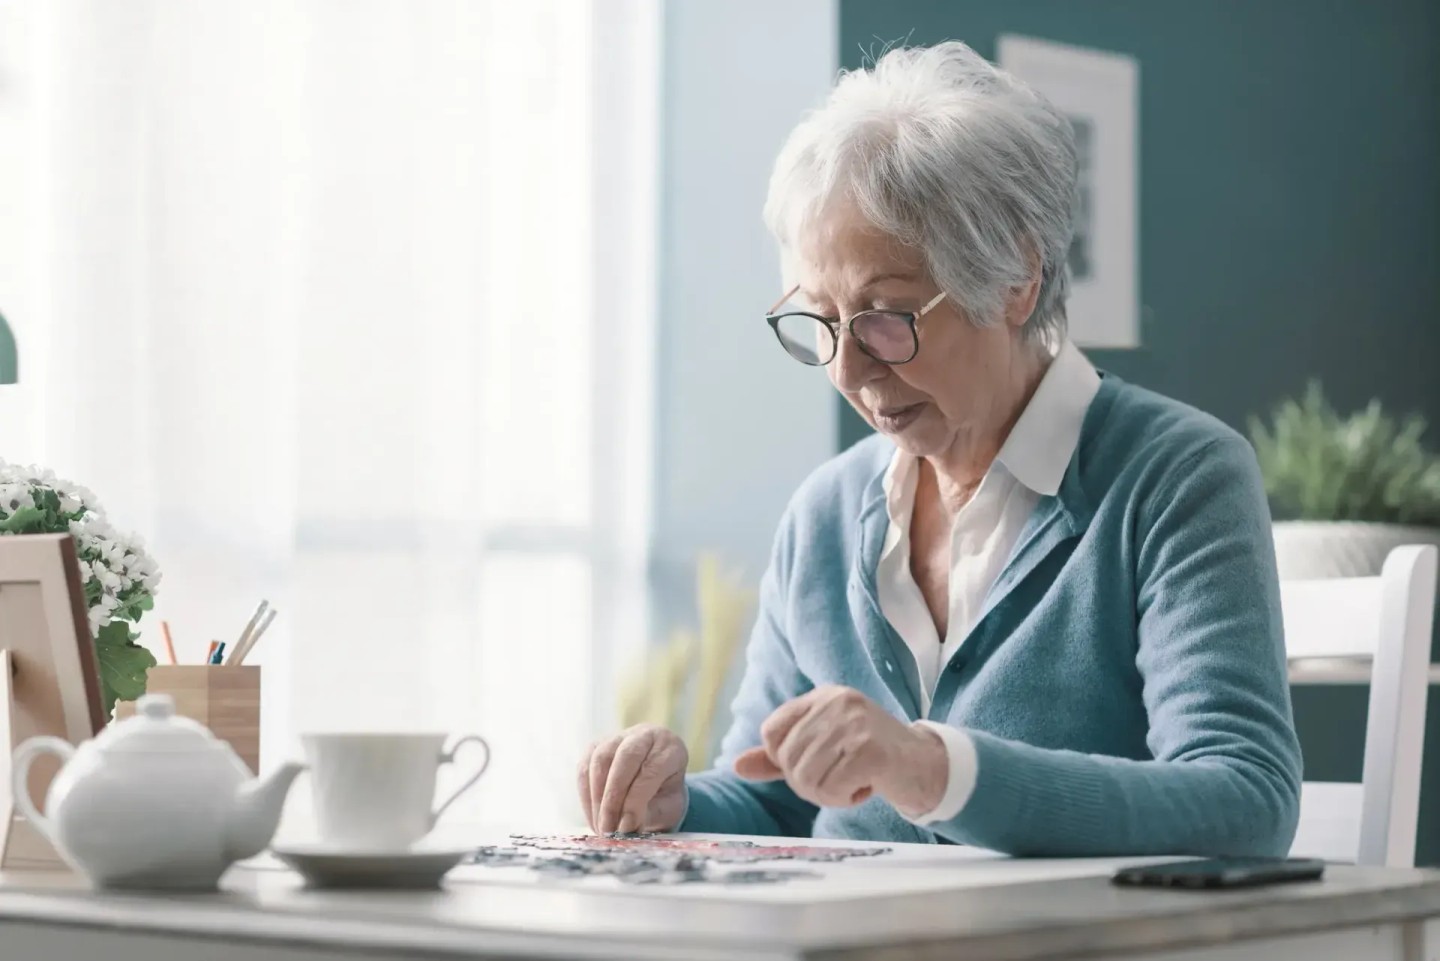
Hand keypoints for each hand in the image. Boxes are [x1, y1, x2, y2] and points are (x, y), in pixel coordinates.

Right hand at [578, 724, 688, 833]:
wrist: (657, 782)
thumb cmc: (664, 796)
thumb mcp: (667, 807)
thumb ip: (648, 814)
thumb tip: (624, 829)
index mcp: (669, 747)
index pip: (651, 769)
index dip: (636, 800)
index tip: (627, 827)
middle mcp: (644, 735)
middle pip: (625, 758)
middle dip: (613, 798)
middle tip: (609, 829)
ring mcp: (618, 737)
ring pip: (601, 760)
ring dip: (597, 798)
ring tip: (601, 828)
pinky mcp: (596, 746)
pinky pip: (585, 768)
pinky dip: (586, 796)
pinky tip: (593, 818)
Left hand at [733, 685, 946, 816]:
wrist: (925, 765)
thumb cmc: (869, 758)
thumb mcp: (822, 748)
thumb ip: (779, 757)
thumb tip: (737, 767)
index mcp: (822, 696)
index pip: (771, 732)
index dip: (783, 760)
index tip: (814, 765)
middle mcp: (837, 702)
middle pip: (787, 760)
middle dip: (808, 783)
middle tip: (839, 780)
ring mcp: (855, 723)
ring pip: (806, 777)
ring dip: (827, 794)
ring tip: (852, 783)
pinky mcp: (871, 750)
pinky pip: (832, 788)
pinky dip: (845, 799)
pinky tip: (866, 787)